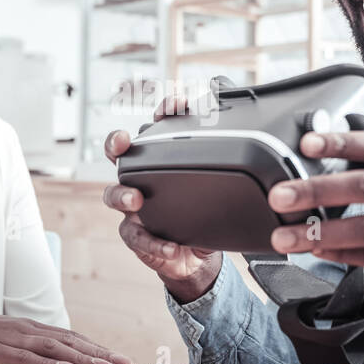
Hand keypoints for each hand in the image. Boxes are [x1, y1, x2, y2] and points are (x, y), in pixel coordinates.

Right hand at [0, 306, 130, 363]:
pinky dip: (49, 362)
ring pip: (55, 348)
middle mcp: (24, 329)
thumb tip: (43, 358)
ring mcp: (10, 339)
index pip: (68, 336)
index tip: (115, 356)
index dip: (94, 346)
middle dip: (99, 352)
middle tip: (124, 362)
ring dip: (83, 356)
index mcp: (25, 326)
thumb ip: (20, 345)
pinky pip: (27, 357)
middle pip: (70, 340)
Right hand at [103, 95, 223, 302]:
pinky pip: (137, 237)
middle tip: (123, 142)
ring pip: (113, 195)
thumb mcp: (216, 189)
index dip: (160, 115)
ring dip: (123, 194)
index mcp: (159, 163)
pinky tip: (170, 246)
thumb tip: (250, 130)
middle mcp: (140, 180)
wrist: (196, 257)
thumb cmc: (201, 215)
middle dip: (115, 143)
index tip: (174, 106)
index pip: (155, 129)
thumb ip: (224, 162)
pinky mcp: (136, 236)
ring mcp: (133, 209)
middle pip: (117, 155)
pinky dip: (154, 242)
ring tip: (136, 199)